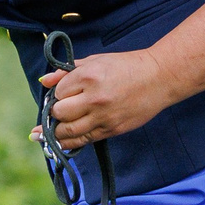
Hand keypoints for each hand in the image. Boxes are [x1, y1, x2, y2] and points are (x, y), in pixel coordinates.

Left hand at [38, 50, 176, 150]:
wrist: (159, 78)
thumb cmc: (127, 66)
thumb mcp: (96, 61)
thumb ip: (68, 71)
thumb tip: (44, 81)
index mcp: (88, 76)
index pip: (58, 92)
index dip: (57, 93)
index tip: (62, 94)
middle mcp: (94, 98)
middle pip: (60, 113)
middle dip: (55, 113)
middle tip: (58, 111)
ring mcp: (104, 117)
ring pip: (69, 132)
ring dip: (57, 133)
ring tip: (50, 132)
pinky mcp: (112, 130)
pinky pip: (85, 140)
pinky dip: (71, 143)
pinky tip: (61, 143)